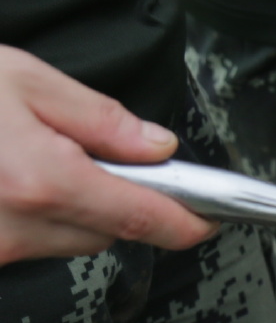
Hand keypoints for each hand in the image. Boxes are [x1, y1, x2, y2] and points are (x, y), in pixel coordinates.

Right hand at [0, 47, 216, 263]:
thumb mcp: (24, 81)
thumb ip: (99, 118)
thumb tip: (156, 147)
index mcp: (42, 181)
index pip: (140, 219)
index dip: (184, 223)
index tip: (209, 221)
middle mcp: (15, 227)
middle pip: (105, 234)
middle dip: (117, 201)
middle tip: (95, 157)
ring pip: (66, 241)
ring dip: (72, 210)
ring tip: (37, 158)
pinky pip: (27, 242)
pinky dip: (34, 217)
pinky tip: (12, 179)